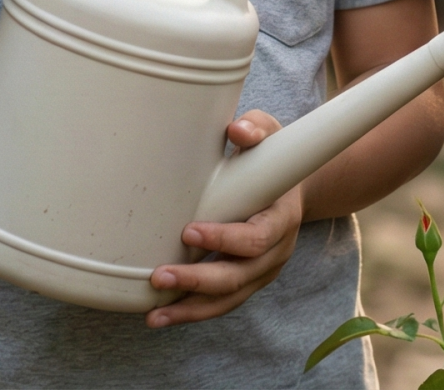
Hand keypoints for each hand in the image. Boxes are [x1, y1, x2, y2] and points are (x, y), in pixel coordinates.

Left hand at [149, 111, 302, 327]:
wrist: (290, 186)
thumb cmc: (271, 158)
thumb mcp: (270, 136)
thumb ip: (255, 129)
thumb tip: (237, 129)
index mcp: (282, 218)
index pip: (256, 238)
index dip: (225, 240)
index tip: (189, 231)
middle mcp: (277, 250)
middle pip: (239, 276)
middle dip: (197, 280)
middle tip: (159, 276)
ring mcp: (262, 271)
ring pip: (228, 298)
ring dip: (190, 307)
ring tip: (154, 313)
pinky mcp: (247, 282)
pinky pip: (222, 304)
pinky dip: (193, 311)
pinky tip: (162, 315)